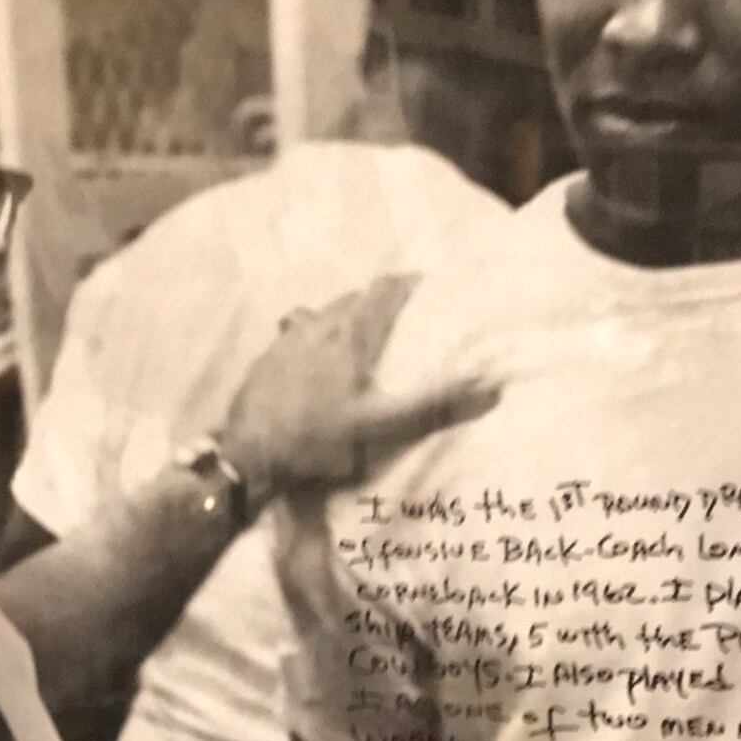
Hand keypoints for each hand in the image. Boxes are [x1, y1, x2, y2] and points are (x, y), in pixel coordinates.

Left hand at [215, 274, 499, 508]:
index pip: (386, 289)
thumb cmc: (318, 438)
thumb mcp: (383, 427)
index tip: (432, 290)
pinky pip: (298, 332)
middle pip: (355, 298)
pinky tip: (317, 360)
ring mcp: (288, 339)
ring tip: (365, 337)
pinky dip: (317, 335)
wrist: (248, 456)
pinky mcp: (267, 359)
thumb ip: (435, 405)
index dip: (411, 284)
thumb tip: (492, 386)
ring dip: (348, 316)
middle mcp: (318, 324)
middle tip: (405, 319)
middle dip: (382, 302)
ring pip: (324, 312)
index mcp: (351, 332)